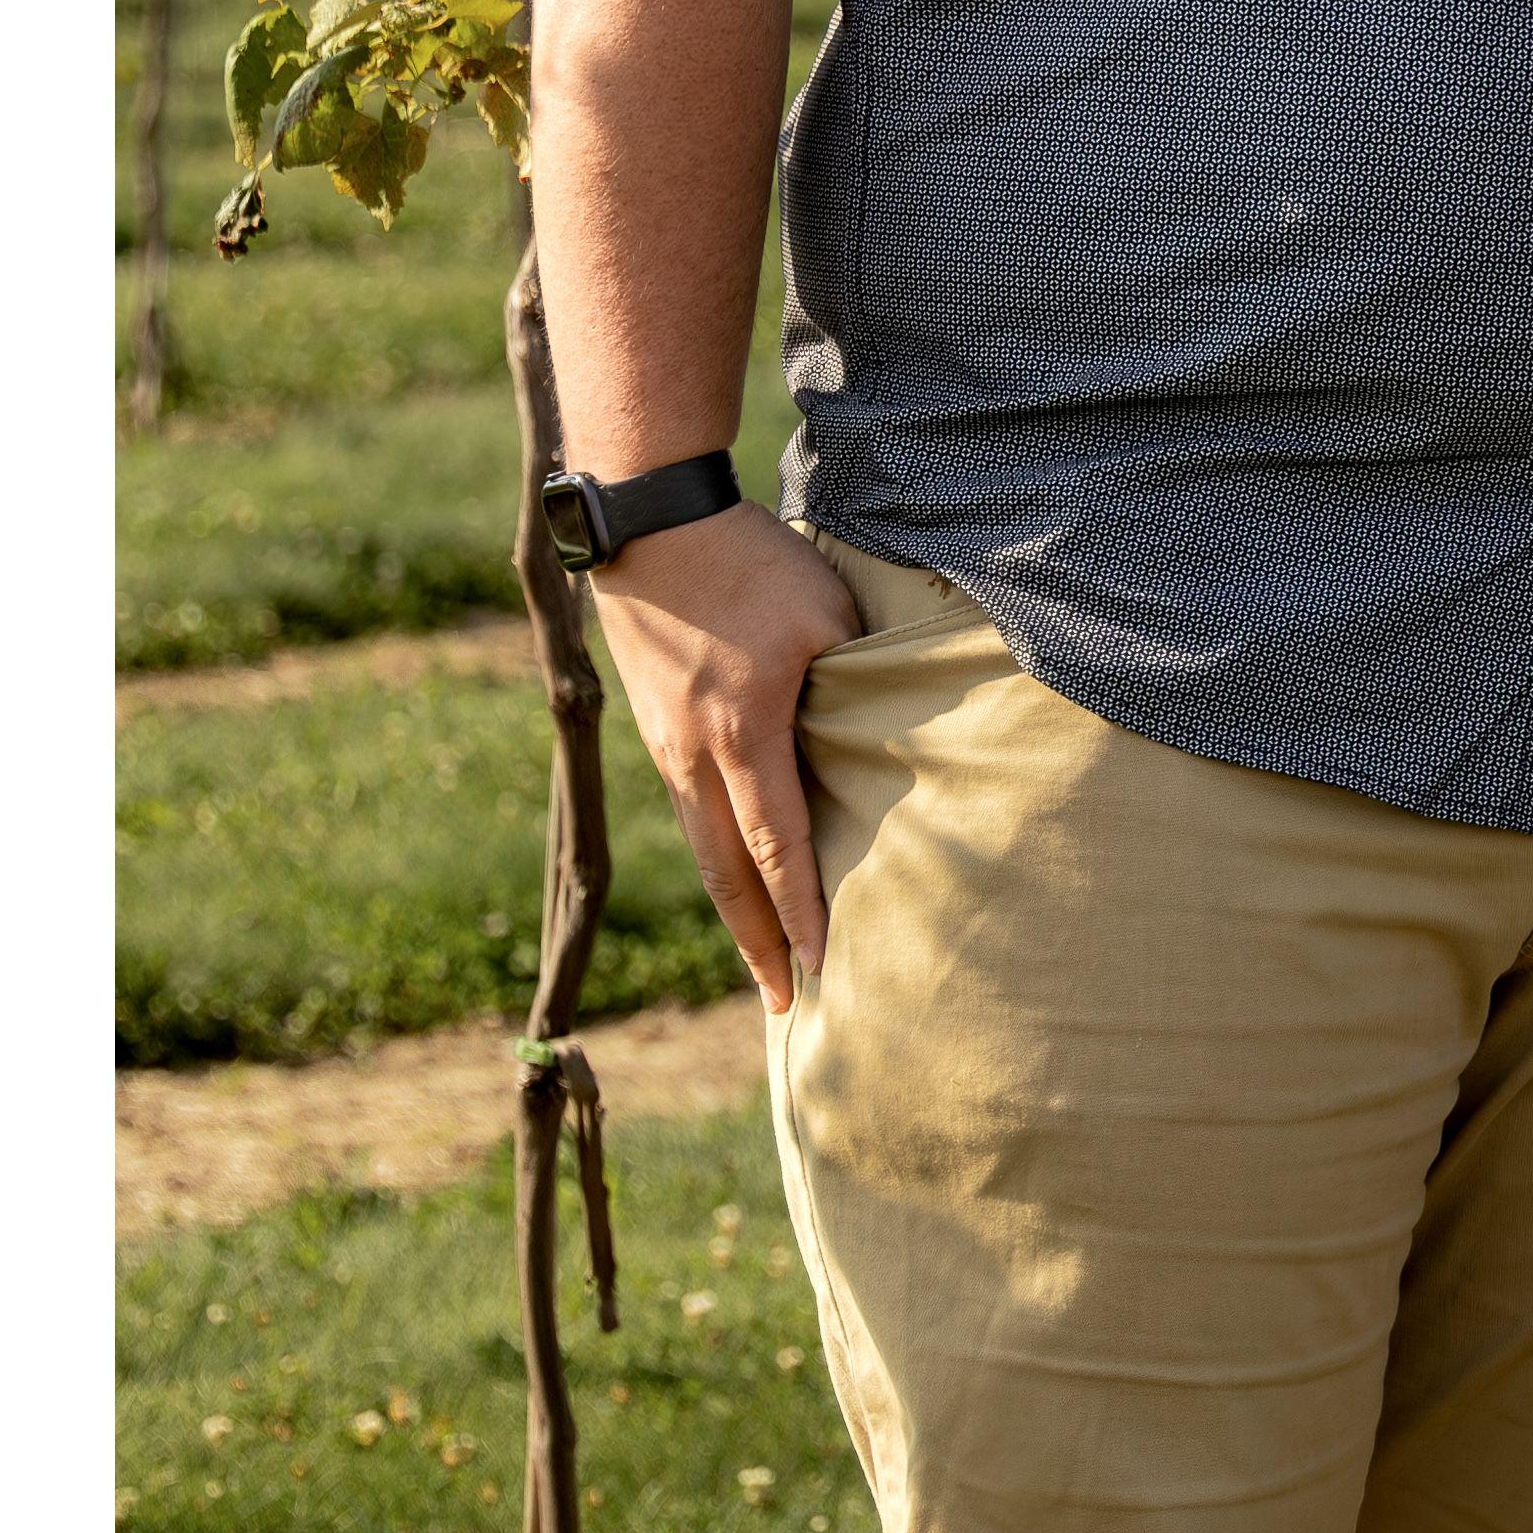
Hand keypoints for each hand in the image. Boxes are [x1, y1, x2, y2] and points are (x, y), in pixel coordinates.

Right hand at [577, 499, 859, 1014]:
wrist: (648, 524)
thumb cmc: (749, 561)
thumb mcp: (823, 613)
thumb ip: (857, 680)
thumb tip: (884, 736)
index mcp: (740, 731)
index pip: (777, 843)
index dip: (801, 909)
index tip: (822, 966)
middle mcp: (694, 756)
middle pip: (727, 875)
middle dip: (759, 946)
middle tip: (787, 1008)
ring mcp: (666, 749)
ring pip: (702, 853)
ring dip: (734, 915)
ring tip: (762, 967)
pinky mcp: (656, 734)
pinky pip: (690, 817)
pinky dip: (716, 865)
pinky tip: (736, 889)